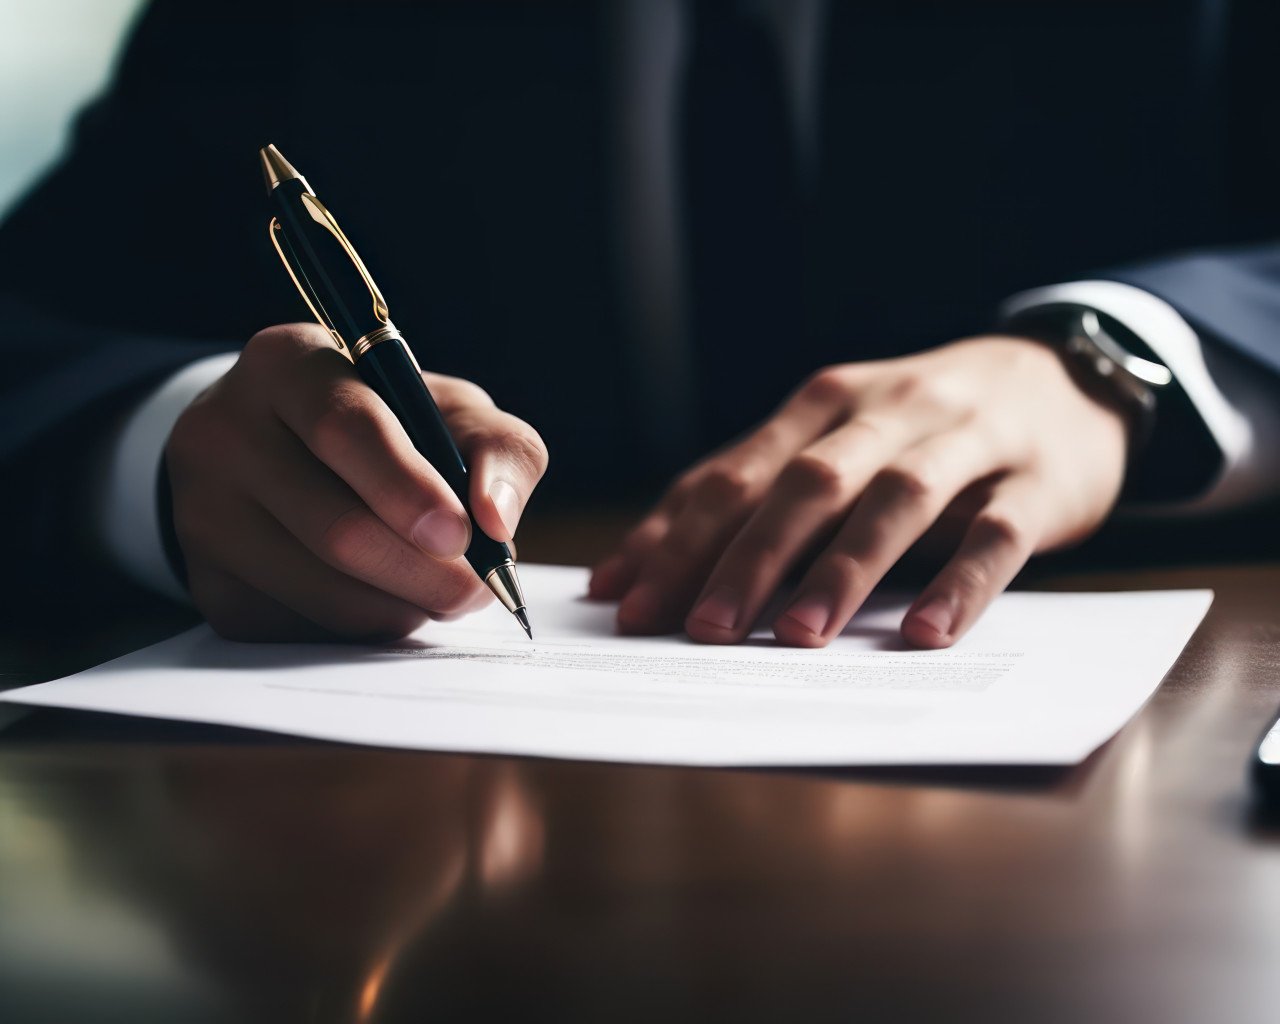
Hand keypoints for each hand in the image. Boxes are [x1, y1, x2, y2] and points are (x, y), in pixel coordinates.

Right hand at [166, 323, 547, 640]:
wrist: (285, 452)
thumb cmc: (389, 427)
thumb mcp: (450, 410)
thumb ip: (498, 448)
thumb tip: (497, 519)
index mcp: (288, 364)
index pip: (343, 428)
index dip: (408, 488)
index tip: (462, 534)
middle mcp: (224, 431)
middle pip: (336, 528)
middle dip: (425, 572)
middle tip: (475, 588)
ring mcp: (203, 511)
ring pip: (322, 592)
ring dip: (403, 607)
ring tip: (437, 589)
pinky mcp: (206, 582)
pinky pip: (302, 631)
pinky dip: (364, 628)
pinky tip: (384, 598)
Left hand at [589, 336, 1130, 647]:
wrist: (1063, 377)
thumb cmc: (918, 426)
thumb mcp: (830, 440)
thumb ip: (742, 493)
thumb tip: (629, 570)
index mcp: (823, 404)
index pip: (738, 473)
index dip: (680, 538)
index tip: (630, 604)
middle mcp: (887, 412)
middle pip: (806, 484)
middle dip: (748, 558)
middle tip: (701, 630)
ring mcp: (965, 442)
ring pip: (894, 501)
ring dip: (842, 569)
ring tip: (799, 637)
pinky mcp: (1036, 482)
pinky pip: (995, 532)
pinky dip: (960, 582)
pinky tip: (925, 632)